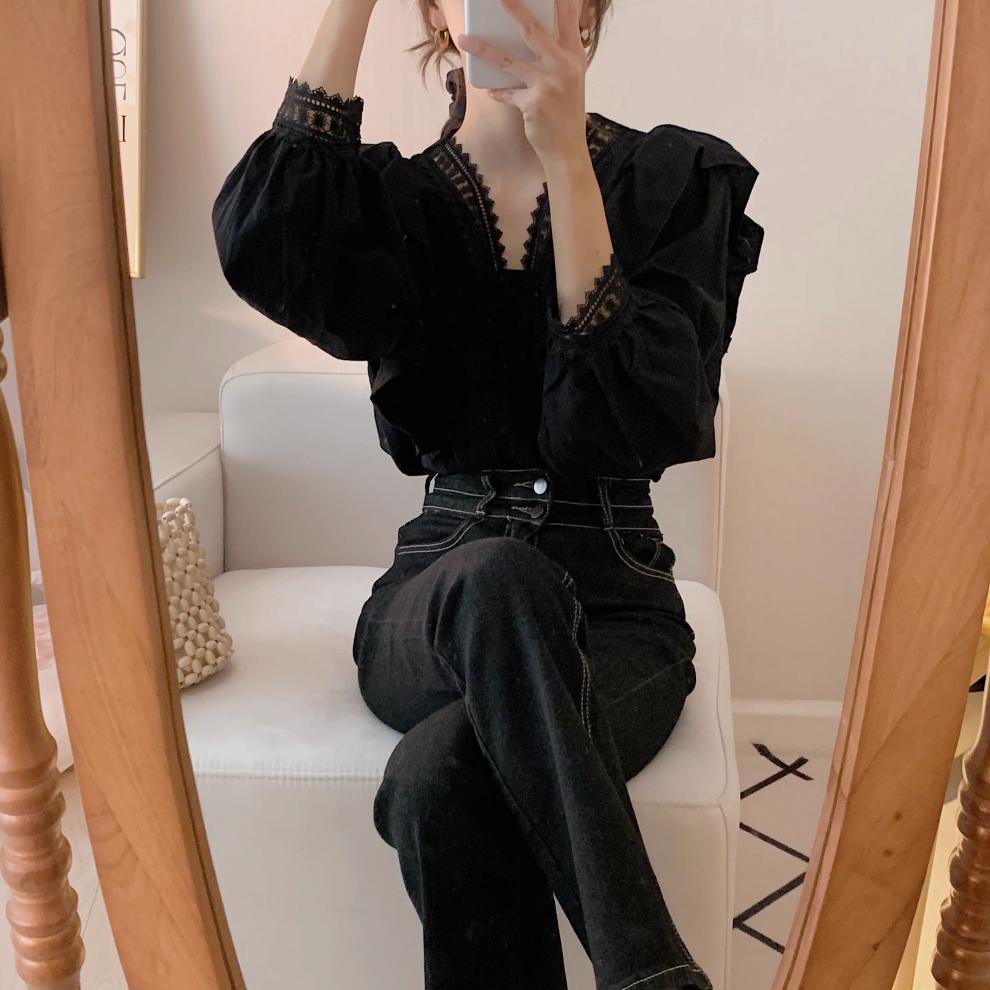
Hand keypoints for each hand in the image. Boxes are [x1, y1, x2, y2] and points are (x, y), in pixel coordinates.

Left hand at [456, 0, 587, 167]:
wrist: (568, 149)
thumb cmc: (565, 111)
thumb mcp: (569, 77)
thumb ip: (556, 52)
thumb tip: (527, 30)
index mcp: (574, 54)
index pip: (566, 16)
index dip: (556, 0)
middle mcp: (563, 65)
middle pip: (533, 29)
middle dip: (513, 8)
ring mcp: (548, 83)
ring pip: (509, 60)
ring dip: (483, 49)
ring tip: (464, 39)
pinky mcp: (534, 102)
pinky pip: (506, 92)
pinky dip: (498, 92)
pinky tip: (491, 91)